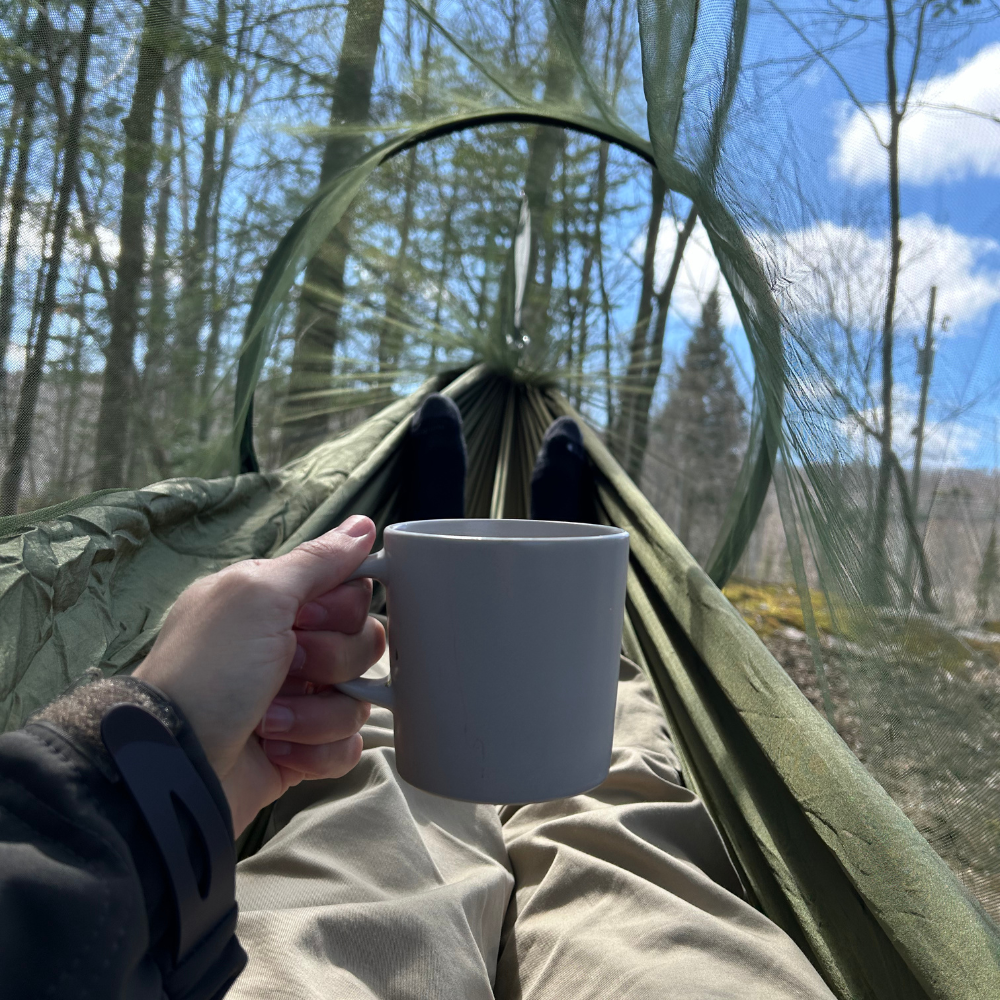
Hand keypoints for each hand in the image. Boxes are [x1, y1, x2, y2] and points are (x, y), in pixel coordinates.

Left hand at [134, 515, 384, 834]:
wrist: (173, 763)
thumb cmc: (207, 671)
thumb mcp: (258, 595)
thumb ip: (316, 561)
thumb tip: (362, 525)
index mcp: (275, 604)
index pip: (351, 591)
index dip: (341, 607)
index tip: (305, 617)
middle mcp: (288, 647)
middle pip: (363, 643)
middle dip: (330, 660)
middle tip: (286, 667)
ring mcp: (297, 700)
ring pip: (357, 698)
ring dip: (315, 712)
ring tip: (269, 720)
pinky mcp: (302, 749)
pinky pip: (347, 745)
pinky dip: (316, 751)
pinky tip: (277, 750)